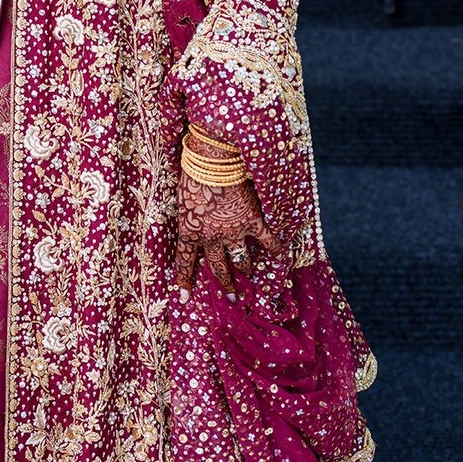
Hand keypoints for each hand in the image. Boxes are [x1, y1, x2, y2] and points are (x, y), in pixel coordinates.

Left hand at [174, 174, 280, 301]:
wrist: (212, 163)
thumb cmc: (192, 174)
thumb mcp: (183, 198)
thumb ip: (190, 215)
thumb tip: (194, 219)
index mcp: (190, 231)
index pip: (186, 261)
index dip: (185, 280)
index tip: (185, 298)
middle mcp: (211, 238)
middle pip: (218, 267)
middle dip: (225, 283)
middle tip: (232, 297)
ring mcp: (233, 232)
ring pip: (241, 260)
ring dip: (246, 269)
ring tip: (250, 277)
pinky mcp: (252, 222)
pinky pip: (266, 241)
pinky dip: (274, 249)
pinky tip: (279, 256)